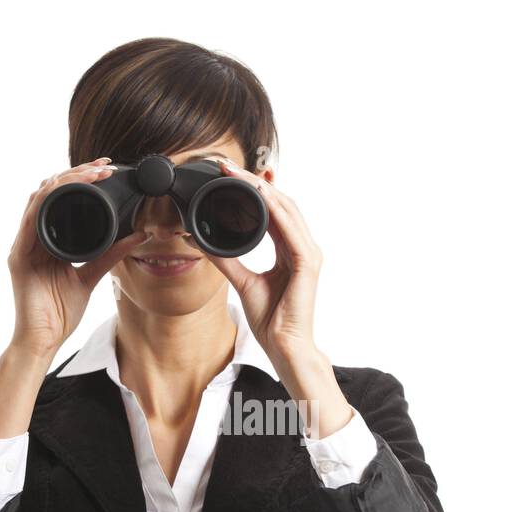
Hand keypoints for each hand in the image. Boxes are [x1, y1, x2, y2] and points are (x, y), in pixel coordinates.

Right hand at [6, 158, 147, 355]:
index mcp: (50, 240)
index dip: (83, 181)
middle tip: (104, 165)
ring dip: (65, 181)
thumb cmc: (60, 313)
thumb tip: (136, 236)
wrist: (44, 340)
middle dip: (77, 173)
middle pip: (51, 192)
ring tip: (90, 173)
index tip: (107, 170)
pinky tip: (61, 190)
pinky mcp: (19, 256)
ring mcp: (24, 245)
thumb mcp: (91, 276)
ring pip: (40, 198)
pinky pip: (30, 220)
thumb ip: (109, 255)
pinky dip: (46, 201)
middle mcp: (34, 237)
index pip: (64, 199)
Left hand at [203, 159, 351, 439]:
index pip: (274, 211)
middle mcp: (303, 248)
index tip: (229, 175)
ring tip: (239, 173)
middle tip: (229, 165)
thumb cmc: (271, 320)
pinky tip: (260, 195)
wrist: (284, 346)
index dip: (254, 190)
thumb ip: (227, 260)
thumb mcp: (242, 282)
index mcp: (291, 251)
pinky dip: (275, 210)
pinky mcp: (308, 264)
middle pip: (281, 204)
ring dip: (263, 189)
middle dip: (256, 182)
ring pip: (287, 210)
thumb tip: (203, 242)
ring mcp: (309, 254)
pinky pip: (291, 230)